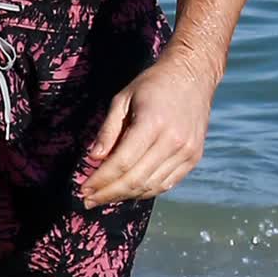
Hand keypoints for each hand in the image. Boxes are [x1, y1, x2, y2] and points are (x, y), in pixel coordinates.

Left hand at [80, 56, 214, 205]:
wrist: (192, 76)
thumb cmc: (152, 85)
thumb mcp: (122, 99)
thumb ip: (108, 130)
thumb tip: (92, 159)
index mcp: (152, 123)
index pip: (121, 162)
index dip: (100, 180)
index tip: (83, 189)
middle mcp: (173, 141)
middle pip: (135, 179)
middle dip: (108, 193)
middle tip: (88, 200)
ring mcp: (187, 152)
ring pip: (151, 186)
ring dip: (124, 196)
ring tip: (104, 198)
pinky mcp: (194, 158)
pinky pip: (167, 184)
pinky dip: (145, 191)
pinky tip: (127, 191)